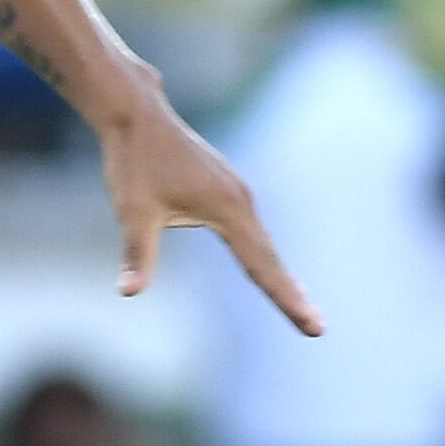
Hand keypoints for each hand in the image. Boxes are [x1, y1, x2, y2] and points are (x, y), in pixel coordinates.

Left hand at [102, 89, 321, 333]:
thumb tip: (128, 292)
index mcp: (230, 210)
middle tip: (316, 329)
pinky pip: (248, 229)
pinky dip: (261, 252)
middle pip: (270, 258)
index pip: (262, 267)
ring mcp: (236, 193)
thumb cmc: (134, 162)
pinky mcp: (225, 188)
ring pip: (260, 243)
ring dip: (278, 274)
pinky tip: (264, 264)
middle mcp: (242, 201)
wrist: (136, 115)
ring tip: (298, 305)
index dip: (286, 300)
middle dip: (290, 294)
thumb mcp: (133, 212)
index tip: (313, 328)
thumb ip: (136, 254)